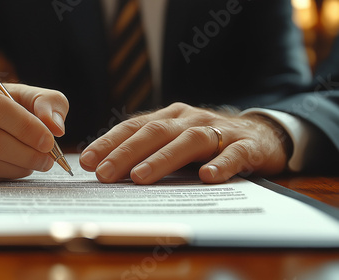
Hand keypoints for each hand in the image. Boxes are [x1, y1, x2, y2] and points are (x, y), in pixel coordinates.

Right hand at [0, 65, 68, 182]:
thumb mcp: (20, 92)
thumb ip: (45, 102)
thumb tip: (55, 127)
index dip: (23, 126)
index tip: (48, 140)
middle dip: (24, 152)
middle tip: (47, 159)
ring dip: (16, 167)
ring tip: (35, 163)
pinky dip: (1, 176)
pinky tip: (15, 168)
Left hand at [80, 102, 289, 183]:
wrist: (262, 134)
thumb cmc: (208, 143)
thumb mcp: (176, 141)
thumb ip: (150, 150)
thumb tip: (107, 170)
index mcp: (170, 117)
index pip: (134, 127)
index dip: (109, 142)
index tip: (86, 161)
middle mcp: (190, 119)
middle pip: (155, 133)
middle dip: (126, 153)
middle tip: (104, 174)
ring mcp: (219, 131)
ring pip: (188, 141)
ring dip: (162, 159)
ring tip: (139, 178)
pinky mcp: (246, 146)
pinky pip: (233, 153)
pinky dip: (220, 164)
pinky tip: (206, 177)